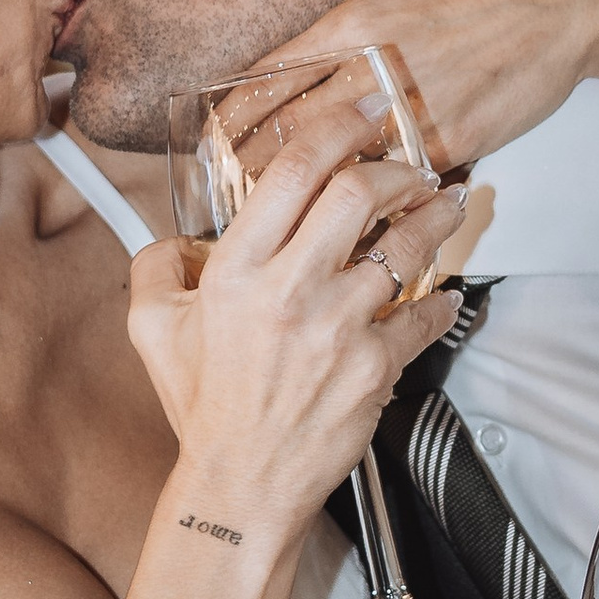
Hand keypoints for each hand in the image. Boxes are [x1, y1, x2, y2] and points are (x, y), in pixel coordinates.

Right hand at [124, 95, 462, 534]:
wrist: (240, 486)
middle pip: (358, 194)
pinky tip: (446, 288)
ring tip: (445, 204)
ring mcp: (337, 330)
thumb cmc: (204, 408)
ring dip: (433, 218)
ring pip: (403, 249)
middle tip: (408, 165)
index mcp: (235, 272)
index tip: (359, 113)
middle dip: (394, 167)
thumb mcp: (152, 330)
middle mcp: (288, 292)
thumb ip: (157, 265)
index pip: (292, 173)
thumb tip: (181, 235)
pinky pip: (426, 316)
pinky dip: (443, 298)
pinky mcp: (375, 368)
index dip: (334, 129)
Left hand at [234, 0, 598, 168]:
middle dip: (249, 163)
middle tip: (222, 180)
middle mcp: (378, 76)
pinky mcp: (452, 148)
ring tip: (269, 204)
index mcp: (353, 26)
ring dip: (303, 186)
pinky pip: (391, 184)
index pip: (265, 83)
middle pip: (287, 136)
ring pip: (336, 169)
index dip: (227, 114)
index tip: (207, 133)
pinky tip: (338, 208)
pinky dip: (364, 195)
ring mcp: (416, 118)